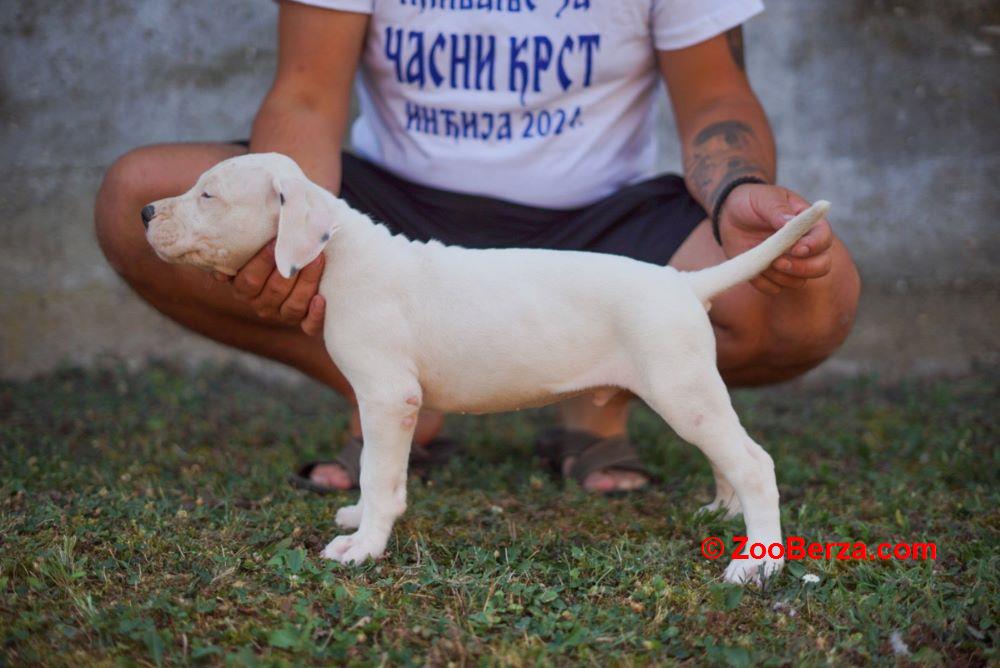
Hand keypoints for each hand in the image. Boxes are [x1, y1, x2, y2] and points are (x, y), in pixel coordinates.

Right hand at [213, 240, 326, 335]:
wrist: (296, 263)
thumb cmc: (271, 251)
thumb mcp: (249, 249)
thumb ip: (238, 250)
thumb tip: (221, 265)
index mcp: (244, 289)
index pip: (250, 280)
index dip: (264, 261)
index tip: (276, 241)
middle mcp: (262, 305)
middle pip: (275, 291)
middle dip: (290, 268)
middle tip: (303, 246)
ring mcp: (283, 315)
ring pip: (294, 305)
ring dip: (307, 282)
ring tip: (317, 259)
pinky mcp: (304, 323)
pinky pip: (309, 326)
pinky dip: (316, 315)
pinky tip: (321, 299)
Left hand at [717, 184, 834, 294]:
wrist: (730, 214)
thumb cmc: (752, 201)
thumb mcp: (764, 199)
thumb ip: (777, 210)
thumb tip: (790, 222)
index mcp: (809, 224)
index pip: (824, 239)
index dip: (814, 246)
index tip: (796, 249)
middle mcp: (804, 247)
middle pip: (821, 266)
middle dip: (802, 268)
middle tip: (778, 261)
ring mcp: (789, 263)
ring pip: (798, 281)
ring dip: (780, 276)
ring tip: (762, 260)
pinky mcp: (771, 275)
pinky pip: (774, 289)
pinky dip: (763, 283)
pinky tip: (753, 268)